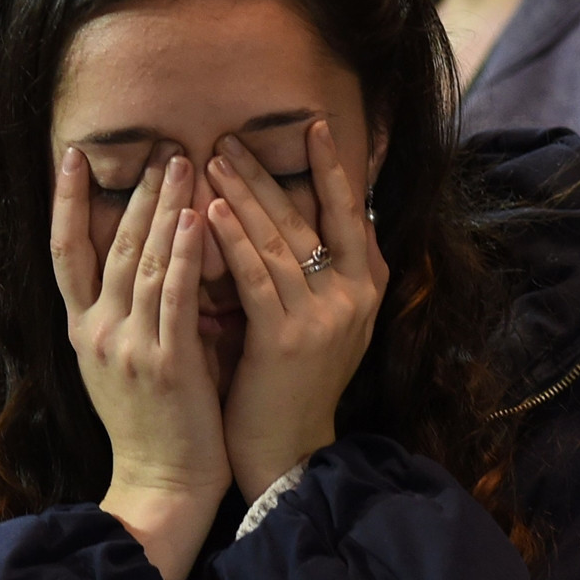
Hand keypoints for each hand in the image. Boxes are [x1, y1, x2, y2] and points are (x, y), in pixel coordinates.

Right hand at [51, 148, 229, 579]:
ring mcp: (129, 345)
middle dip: (136, 191)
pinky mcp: (166, 362)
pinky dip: (186, 255)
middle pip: (110, 244)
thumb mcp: (132, 363)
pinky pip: (176, 296)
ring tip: (183, 163)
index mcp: (84, 330)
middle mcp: (98, 331)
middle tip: (159, 145)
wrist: (160, 487)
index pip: (65, 252)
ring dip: (163, 208)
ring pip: (143, 261)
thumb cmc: (157, 426)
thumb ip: (141, 314)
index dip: (66, 201)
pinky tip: (197, 219)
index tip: (72, 155)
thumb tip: (166, 263)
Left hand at [206, 121, 387, 499]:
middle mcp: (355, 299)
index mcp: (369, 289)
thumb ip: (325, 274)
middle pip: (310, 219)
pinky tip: (209, 213)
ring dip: (245, 196)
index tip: (314, 127)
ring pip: (280, 240)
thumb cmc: (295, 385)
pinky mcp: (288, 339)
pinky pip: (257, 278)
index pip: (352, 214)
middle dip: (269, 174)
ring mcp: (324, 319)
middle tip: (232, 138)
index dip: (333, 169)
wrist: (287, 453)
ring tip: (213, 160)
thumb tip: (312, 216)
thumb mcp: (327, 325)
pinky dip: (233, 242)